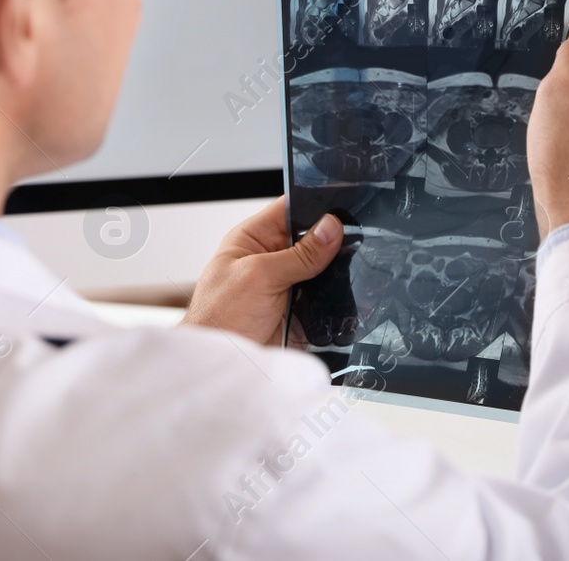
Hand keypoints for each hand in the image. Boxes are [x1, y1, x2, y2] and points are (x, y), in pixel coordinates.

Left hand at [181, 197, 342, 344]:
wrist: (223, 363)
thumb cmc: (219, 318)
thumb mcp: (260, 276)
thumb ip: (299, 254)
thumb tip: (330, 228)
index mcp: (254, 238)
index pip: (290, 209)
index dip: (315, 205)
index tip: (341, 209)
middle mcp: (270, 258)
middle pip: (311, 239)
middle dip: (330, 241)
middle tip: (349, 244)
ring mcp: (285, 284)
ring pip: (321, 268)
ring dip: (334, 271)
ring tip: (343, 273)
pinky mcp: (297, 308)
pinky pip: (324, 296)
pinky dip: (335, 296)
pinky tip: (343, 296)